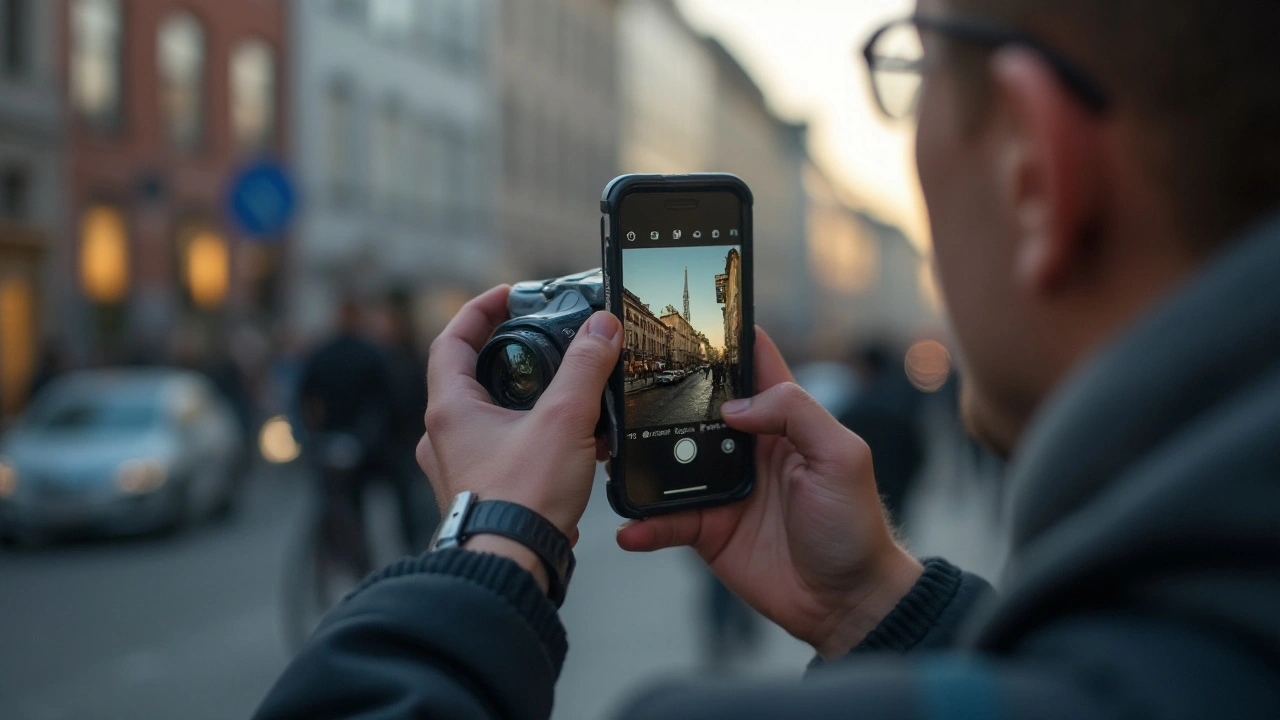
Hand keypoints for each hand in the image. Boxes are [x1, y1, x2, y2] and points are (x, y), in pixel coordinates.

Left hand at [417, 286, 621, 568]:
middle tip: (535, 339)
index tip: (506, 295)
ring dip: (516, 399)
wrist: (512, 567)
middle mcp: (443, 438)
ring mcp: (457, 469)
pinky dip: (524, 438)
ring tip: (558, 393)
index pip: (450, 340)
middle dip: (502, 355)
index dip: (477, 310)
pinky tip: (562, 445)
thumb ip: (585, 367)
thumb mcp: (565, 419)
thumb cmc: (523, 498)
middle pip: (466, 378)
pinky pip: (497, 452)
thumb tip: (601, 327)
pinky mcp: (478, 495)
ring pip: (483, 418)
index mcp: (450, 409)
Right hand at [616, 328, 921, 658]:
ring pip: (670, 462)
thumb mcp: (841, 456)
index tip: (689, 316)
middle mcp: (746, 447)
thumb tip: (735, 404)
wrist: (845, 601)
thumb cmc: (855, 523)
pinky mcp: (708, 529)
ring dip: (641, 460)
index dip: (724, 337)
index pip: (751, 363)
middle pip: (695, 407)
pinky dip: (645, 524)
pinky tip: (629, 527)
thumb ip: (795, 412)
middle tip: (623, 383)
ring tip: (611, 453)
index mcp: (782, 418)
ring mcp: (722, 488)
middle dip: (660, 394)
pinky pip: (666, 521)